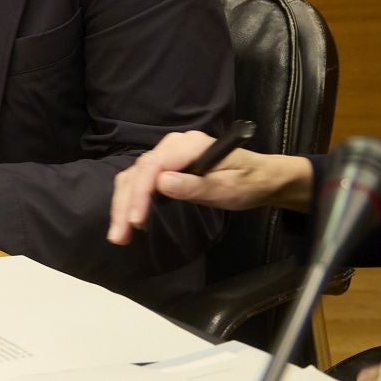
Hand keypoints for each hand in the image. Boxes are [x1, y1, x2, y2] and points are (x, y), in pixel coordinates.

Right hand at [107, 131, 314, 245]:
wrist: (261, 177)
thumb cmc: (250, 182)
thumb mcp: (229, 188)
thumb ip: (196, 186)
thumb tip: (161, 184)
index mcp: (190, 145)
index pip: (154, 165)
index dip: (141, 193)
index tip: (136, 221)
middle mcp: (173, 145)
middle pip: (138, 172)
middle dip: (125, 203)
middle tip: (118, 236)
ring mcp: (167, 154)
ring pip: (133, 176)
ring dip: (122, 204)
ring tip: (118, 234)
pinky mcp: (164, 165)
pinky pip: (140, 180)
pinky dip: (130, 200)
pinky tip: (126, 219)